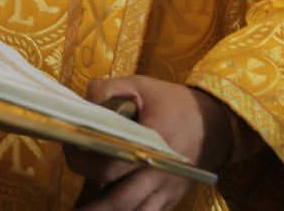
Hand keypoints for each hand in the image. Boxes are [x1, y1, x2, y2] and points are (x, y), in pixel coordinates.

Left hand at [64, 75, 233, 210]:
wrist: (214, 123)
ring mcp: (167, 190)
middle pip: (121, 200)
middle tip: (69, 204)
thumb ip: (107, 89)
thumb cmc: (173, 102)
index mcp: (153, 142)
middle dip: (92, 206)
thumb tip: (82, 105)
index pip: (112, 164)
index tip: (69, 150)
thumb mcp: (140, 85)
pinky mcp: (171, 199)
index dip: (84, 162)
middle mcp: (161, 172)